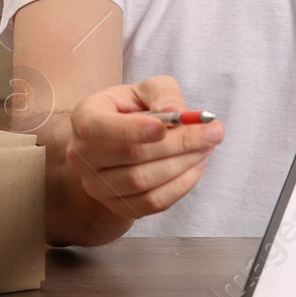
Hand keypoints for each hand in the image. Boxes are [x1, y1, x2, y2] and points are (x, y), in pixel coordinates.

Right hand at [66, 75, 223, 219]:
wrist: (119, 144)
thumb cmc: (133, 110)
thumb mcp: (147, 90)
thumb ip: (163, 94)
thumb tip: (178, 113)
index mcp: (85, 118)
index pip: (99, 127)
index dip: (132, 129)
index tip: (165, 128)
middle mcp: (82, 155)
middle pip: (131, 155)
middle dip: (178, 143)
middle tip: (213, 132)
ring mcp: (96, 186)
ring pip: (143, 182)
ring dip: (183, 164)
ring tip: (207, 146)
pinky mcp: (117, 207)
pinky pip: (152, 203)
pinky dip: (180, 186)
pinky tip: (196, 166)